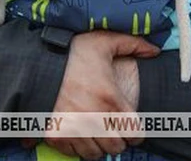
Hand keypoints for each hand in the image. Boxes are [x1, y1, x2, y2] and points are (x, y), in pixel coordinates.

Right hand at [45, 31, 158, 158]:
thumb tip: (155, 50)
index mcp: (110, 98)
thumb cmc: (73, 52)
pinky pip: (73, 153)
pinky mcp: (55, 135)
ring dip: (98, 145)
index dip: (135, 131)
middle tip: (112, 128)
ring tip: (95, 131)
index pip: (134, 134)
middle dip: (118, 139)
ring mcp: (72, 128)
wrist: (35, 61)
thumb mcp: (105, 40)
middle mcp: (93, 118)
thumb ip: (133, 44)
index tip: (129, 125)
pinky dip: (77, 147)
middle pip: (116, 148)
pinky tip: (78, 133)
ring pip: (95, 155)